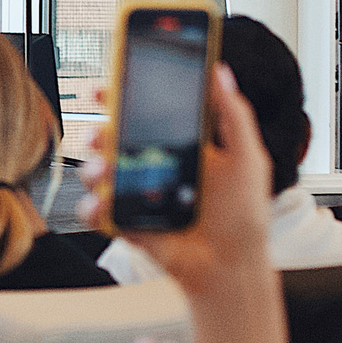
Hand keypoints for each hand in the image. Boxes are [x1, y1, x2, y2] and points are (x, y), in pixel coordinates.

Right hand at [75, 66, 276, 296]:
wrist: (231, 268)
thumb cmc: (245, 218)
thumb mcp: (249, 160)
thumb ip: (235, 116)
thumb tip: (222, 74)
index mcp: (183, 147)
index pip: (149, 113)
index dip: (129, 94)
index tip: (115, 80)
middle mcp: (157, 167)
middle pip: (116, 138)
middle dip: (100, 128)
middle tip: (100, 129)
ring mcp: (139, 194)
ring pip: (100, 171)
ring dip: (94, 166)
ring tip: (103, 169)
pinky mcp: (127, 222)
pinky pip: (98, 210)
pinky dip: (92, 206)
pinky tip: (101, 203)